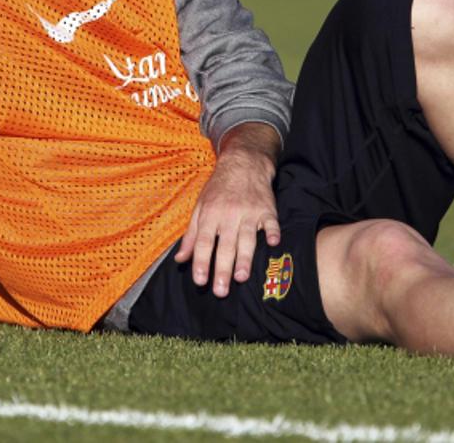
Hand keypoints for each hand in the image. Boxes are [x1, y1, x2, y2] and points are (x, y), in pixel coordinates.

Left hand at [175, 123, 280, 297]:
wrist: (243, 163)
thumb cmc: (218, 189)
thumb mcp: (199, 207)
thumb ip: (190, 235)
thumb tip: (180, 260)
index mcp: (209, 214)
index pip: (203, 241)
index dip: (200, 261)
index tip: (200, 281)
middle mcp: (228, 214)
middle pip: (224, 245)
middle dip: (221, 268)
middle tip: (220, 291)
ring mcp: (249, 212)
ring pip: (246, 238)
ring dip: (245, 258)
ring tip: (241, 277)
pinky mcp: (267, 209)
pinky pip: (270, 222)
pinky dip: (272, 231)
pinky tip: (273, 243)